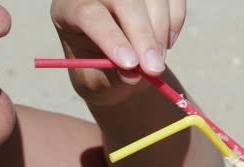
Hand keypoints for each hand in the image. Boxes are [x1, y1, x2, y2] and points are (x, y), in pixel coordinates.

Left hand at [51, 0, 185, 90]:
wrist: (120, 65)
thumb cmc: (101, 73)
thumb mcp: (99, 82)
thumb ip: (112, 78)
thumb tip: (133, 75)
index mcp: (69, 10)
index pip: (88, 13)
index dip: (111, 38)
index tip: (131, 65)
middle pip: (124, 0)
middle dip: (143, 36)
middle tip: (154, 68)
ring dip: (161, 33)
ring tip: (156, 63)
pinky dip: (175, 23)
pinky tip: (165, 45)